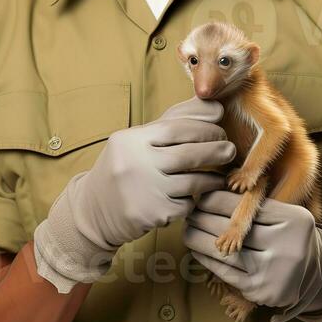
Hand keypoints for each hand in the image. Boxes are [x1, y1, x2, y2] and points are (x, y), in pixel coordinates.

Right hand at [33, 96, 236, 291]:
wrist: (93, 211)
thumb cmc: (125, 167)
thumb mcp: (139, 139)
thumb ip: (175, 121)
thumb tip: (215, 106)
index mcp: (131, 140)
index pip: (177, 128)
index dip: (205, 127)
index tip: (220, 129)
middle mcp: (135, 164)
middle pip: (189, 154)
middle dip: (216, 150)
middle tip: (229, 149)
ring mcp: (144, 191)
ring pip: (194, 182)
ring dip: (212, 178)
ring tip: (218, 175)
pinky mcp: (153, 215)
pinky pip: (186, 205)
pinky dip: (192, 200)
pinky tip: (192, 196)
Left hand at [183, 189, 321, 321]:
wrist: (311, 273)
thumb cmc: (289, 235)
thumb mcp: (283, 213)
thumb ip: (255, 203)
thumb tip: (210, 191)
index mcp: (293, 219)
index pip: (245, 205)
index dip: (217, 199)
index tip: (201, 196)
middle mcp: (286, 245)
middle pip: (233, 227)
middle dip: (205, 217)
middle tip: (189, 211)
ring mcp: (273, 271)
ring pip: (224, 250)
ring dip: (199, 238)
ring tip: (188, 228)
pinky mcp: (259, 291)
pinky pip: (225, 271)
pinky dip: (206, 259)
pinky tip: (196, 249)